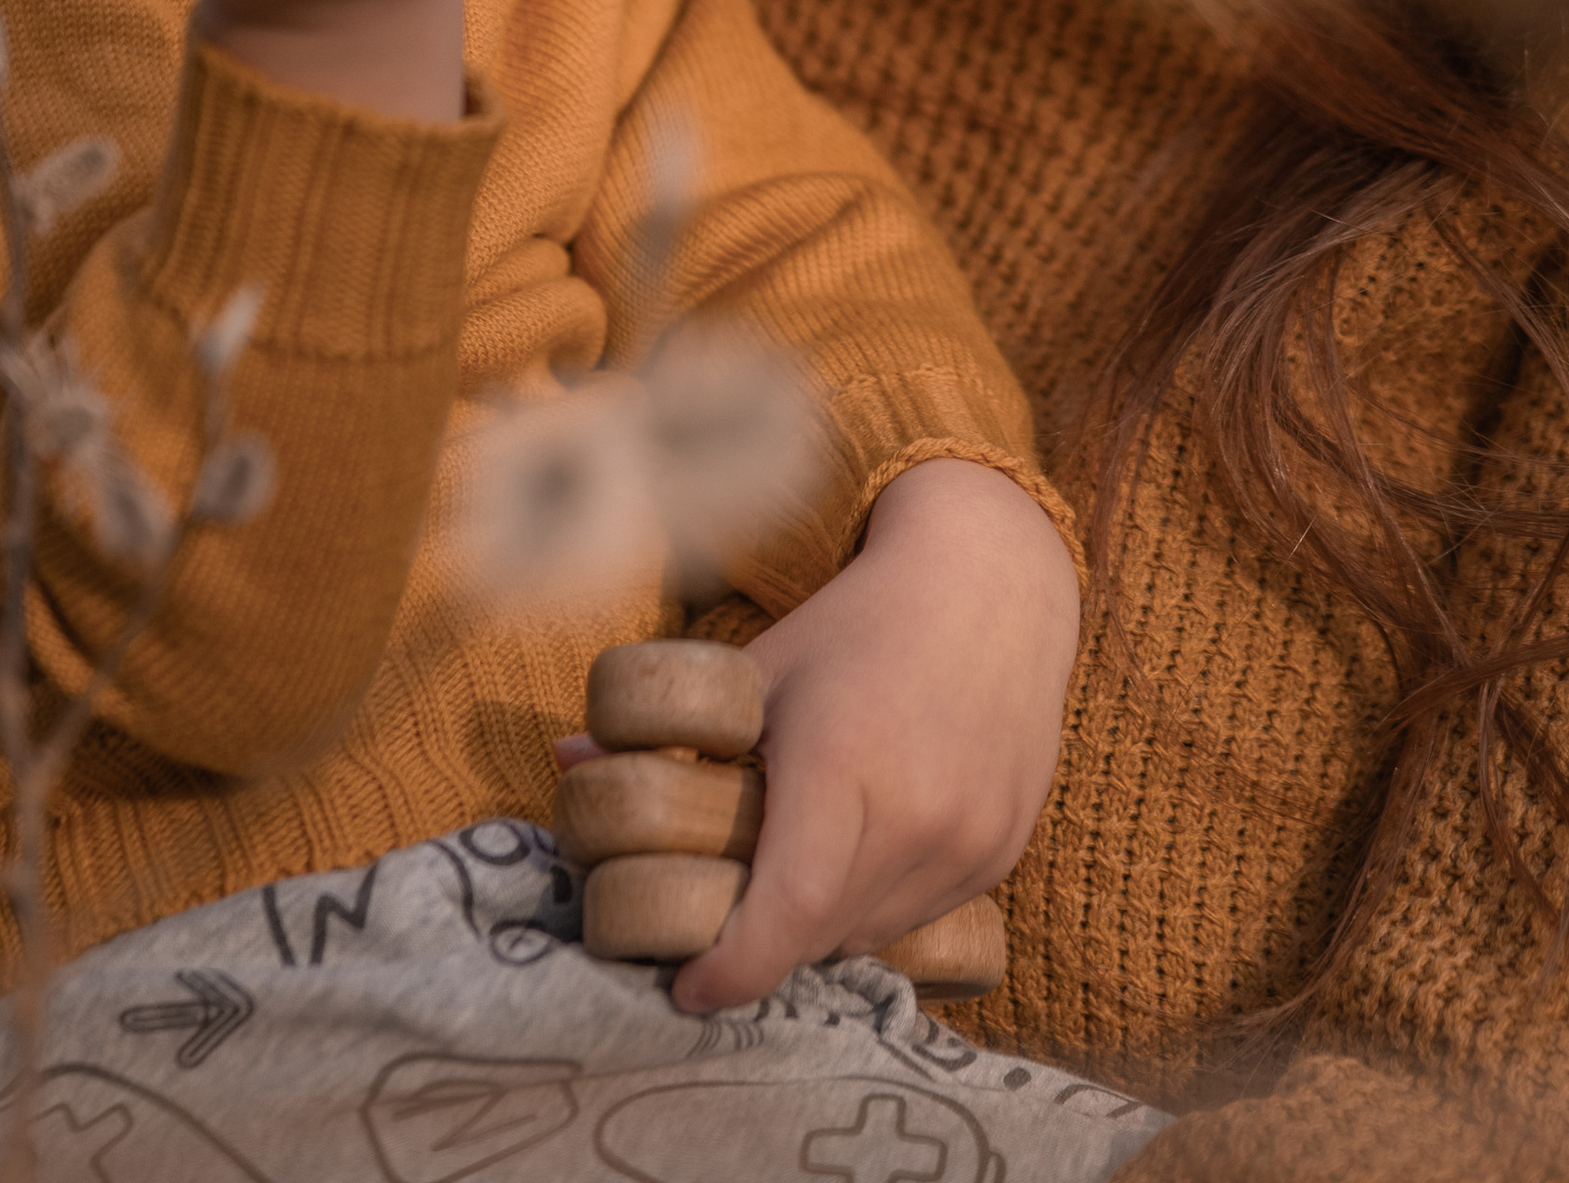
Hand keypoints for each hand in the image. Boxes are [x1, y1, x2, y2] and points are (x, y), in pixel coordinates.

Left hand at [670, 458, 1079, 1012]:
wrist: (989, 581)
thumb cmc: (857, 623)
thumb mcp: (758, 670)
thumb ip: (670, 738)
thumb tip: (565, 764)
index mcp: (845, 764)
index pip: (787, 912)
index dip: (731, 968)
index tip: (687, 988)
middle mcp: (919, 813)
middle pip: (821, 935)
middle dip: (764, 945)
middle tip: (722, 922)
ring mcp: (972, 838)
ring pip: (873, 935)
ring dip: (822, 926)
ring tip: (792, 873)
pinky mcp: (1003, 848)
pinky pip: (924, 915)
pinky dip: (879, 904)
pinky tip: (862, 850)